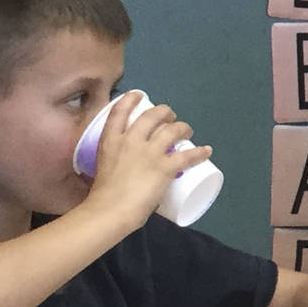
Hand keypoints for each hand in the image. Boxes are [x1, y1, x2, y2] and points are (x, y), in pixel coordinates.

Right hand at [81, 95, 209, 229]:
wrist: (108, 211)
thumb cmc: (101, 197)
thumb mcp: (101, 169)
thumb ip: (113, 163)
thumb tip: (121, 171)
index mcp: (110, 141)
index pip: (119, 112)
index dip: (130, 100)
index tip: (139, 95)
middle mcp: (131, 141)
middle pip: (152, 116)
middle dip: (165, 112)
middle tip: (170, 117)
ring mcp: (149, 152)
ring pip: (173, 130)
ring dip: (183, 128)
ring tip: (187, 132)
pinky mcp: (164, 167)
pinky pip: (188, 155)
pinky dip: (200, 152)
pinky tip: (207, 151)